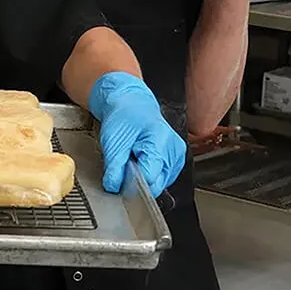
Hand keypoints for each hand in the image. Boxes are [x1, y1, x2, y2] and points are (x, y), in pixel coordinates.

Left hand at [88, 71, 186, 194]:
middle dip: (138, 180)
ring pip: (160, 183)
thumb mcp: (113, 141)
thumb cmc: (124, 115)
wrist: (131, 102)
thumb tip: (114, 187)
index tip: (120, 175)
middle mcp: (174, 150)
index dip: (131, 182)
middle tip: (126, 162)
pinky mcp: (175, 160)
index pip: (149, 178)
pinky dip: (150, 173)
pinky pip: (162, 177)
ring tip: (135, 157)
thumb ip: (114, 167)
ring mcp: (177, 155)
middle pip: (156, 183)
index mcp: (161, 142)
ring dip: (144, 176)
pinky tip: (142, 159)